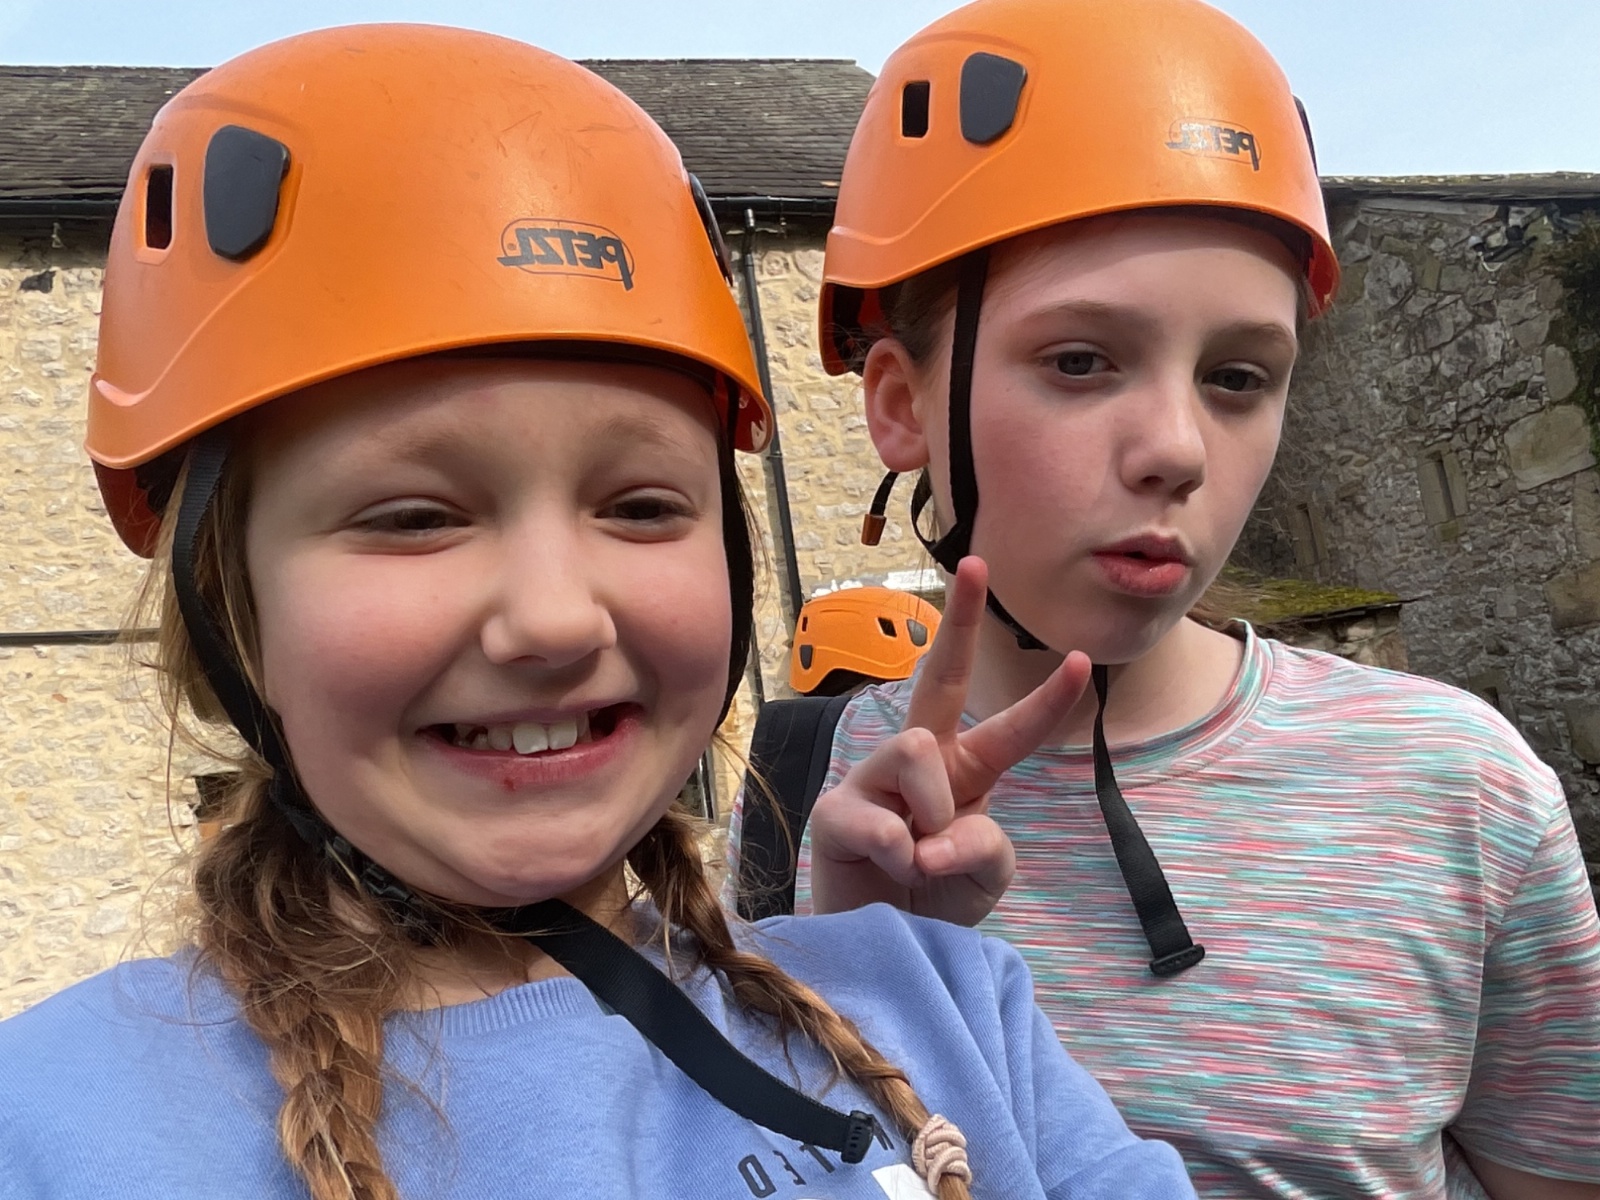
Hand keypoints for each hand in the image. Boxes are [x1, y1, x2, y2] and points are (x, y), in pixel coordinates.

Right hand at [808, 556, 1090, 924]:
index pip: (1012, 730)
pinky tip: (893, 869)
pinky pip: (881, 815)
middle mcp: (921, 763)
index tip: (1081, 659)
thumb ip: (984, 845)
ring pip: (917, 750)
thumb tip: (931, 833)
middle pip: (939, 677)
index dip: (1048, 700)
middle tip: (975, 563)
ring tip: (921, 858)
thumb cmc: (935, 901)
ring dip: (935, 812)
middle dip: (960, 620)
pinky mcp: (835, 811)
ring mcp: (874, 780)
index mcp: (968, 773)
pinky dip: (900, 852)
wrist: (883, 947)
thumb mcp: (986, 877)